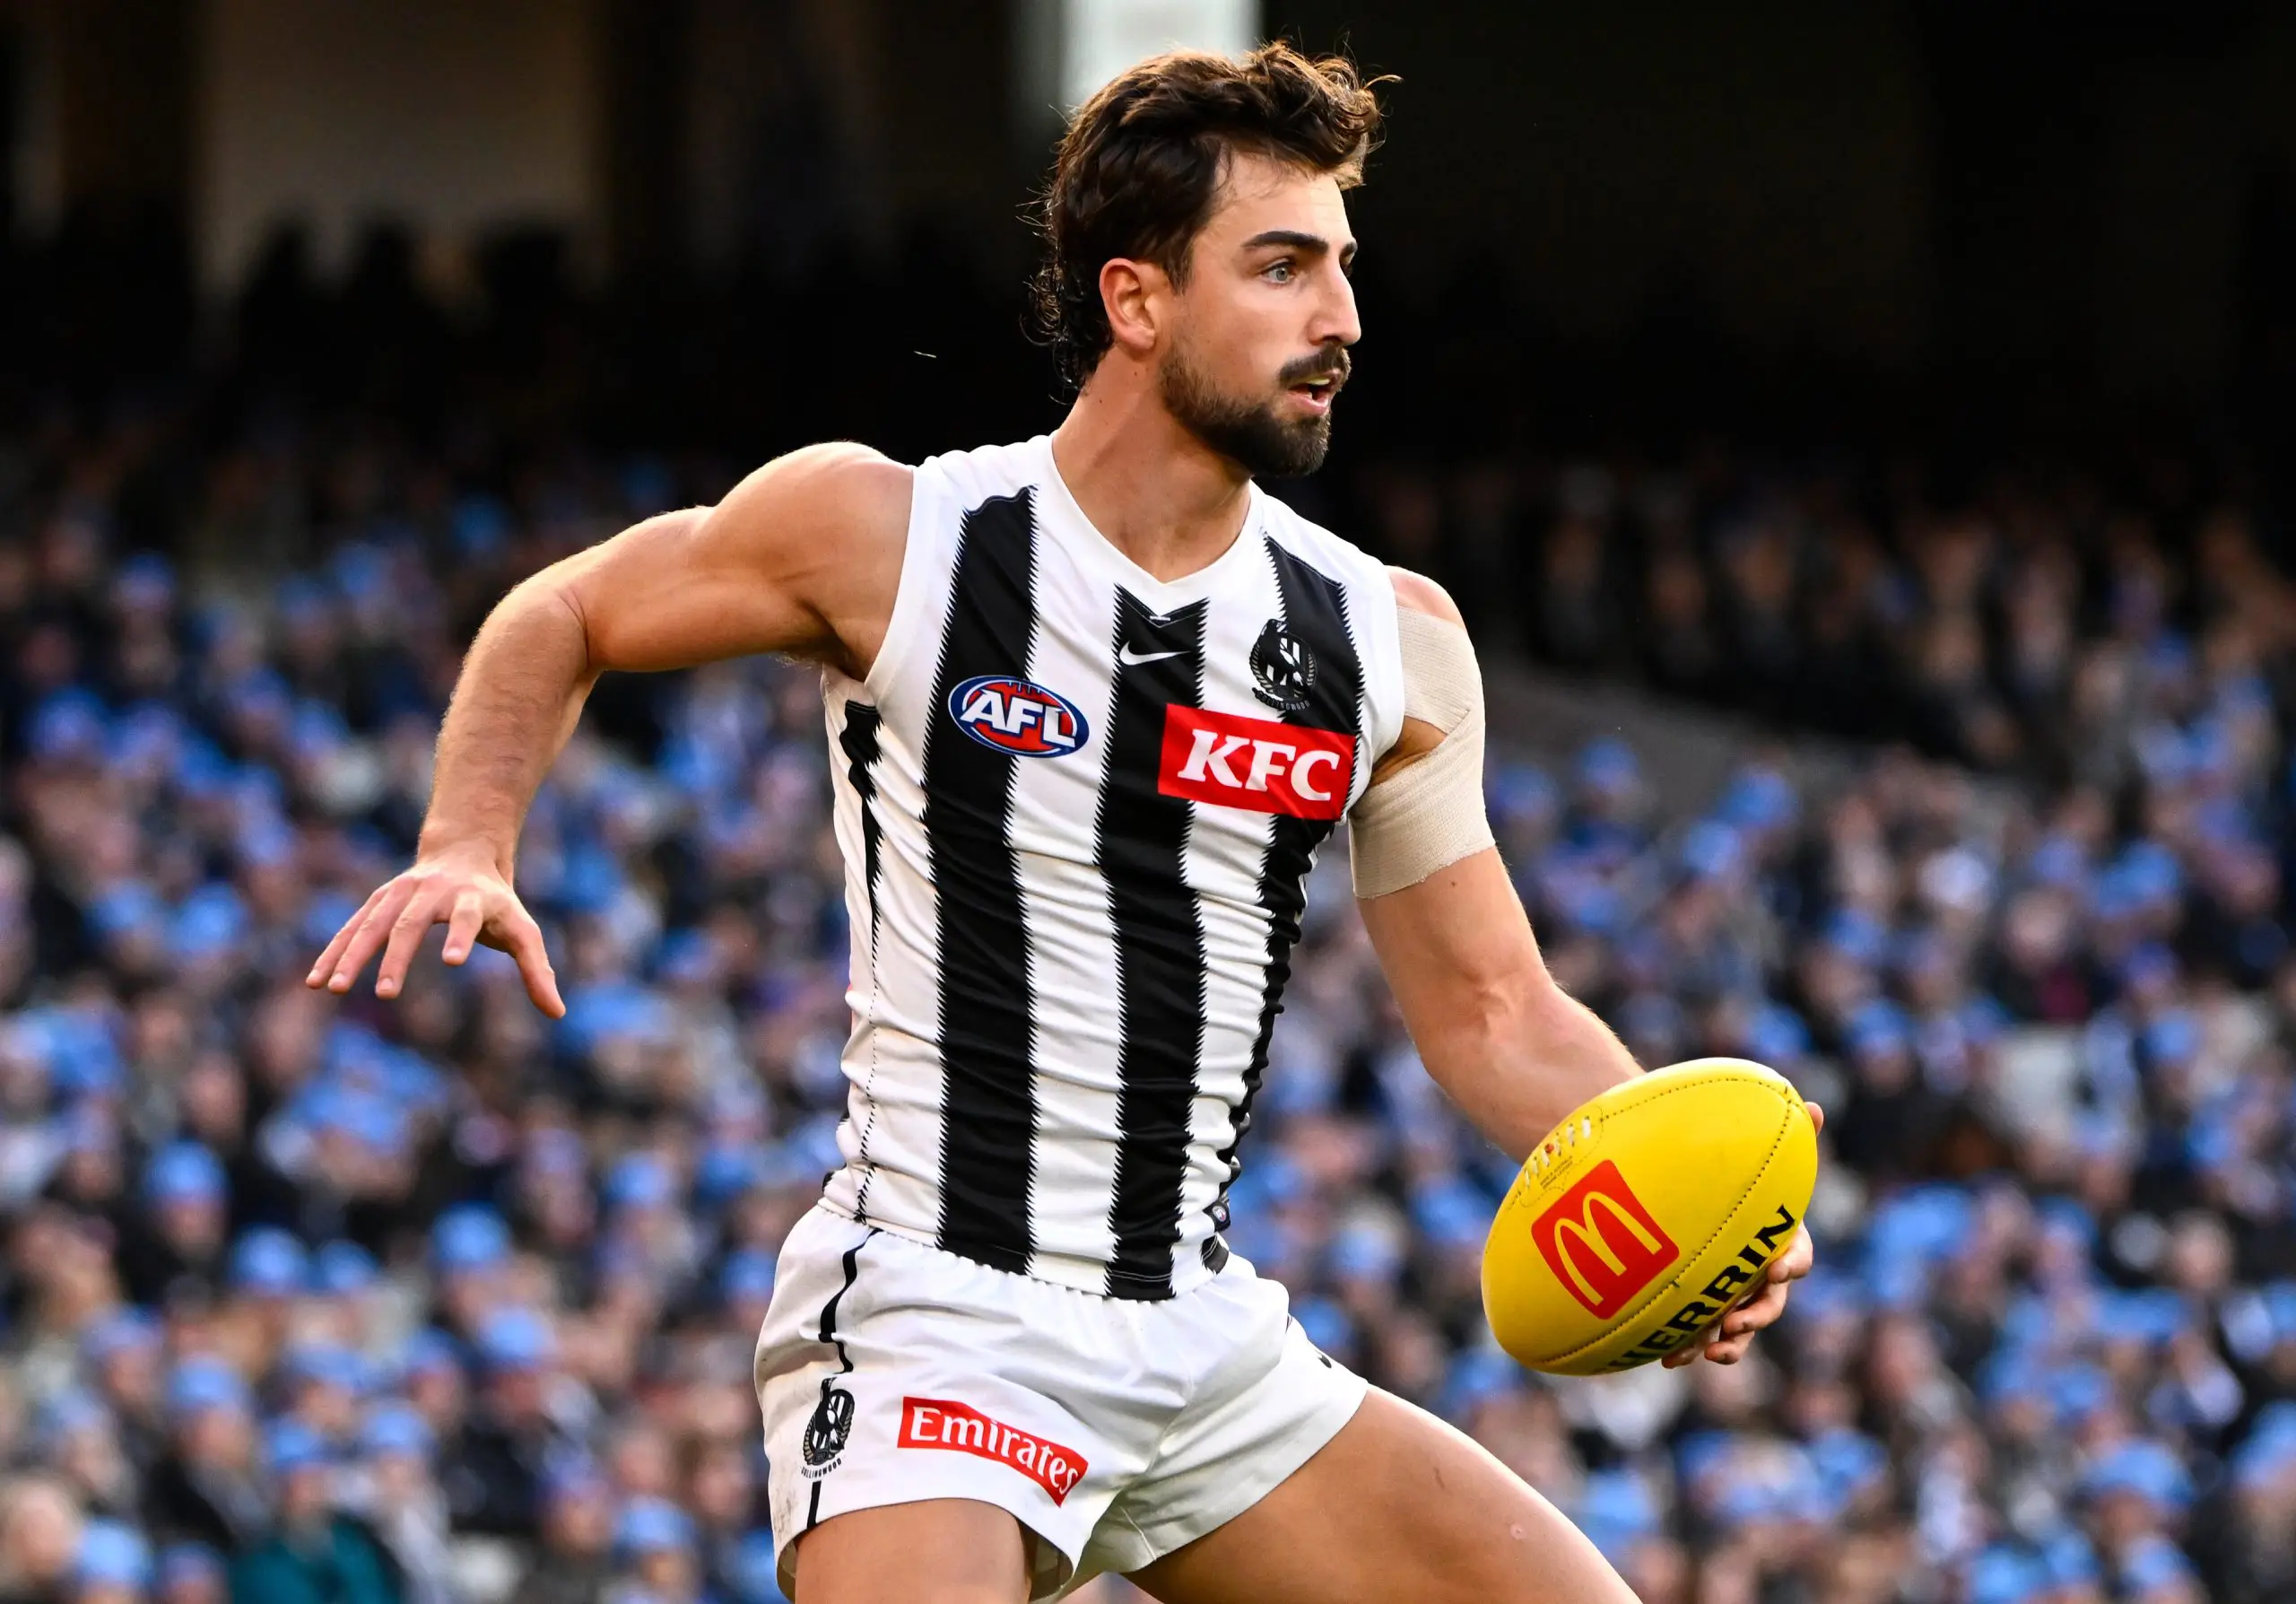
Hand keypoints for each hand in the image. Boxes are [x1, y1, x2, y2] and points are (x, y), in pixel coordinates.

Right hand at [305, 844, 563, 1016]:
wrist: (464, 851)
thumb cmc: (497, 903)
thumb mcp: (523, 931)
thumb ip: (537, 971)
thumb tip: (559, 1014)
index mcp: (473, 898)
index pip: (469, 917)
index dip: (463, 937)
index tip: (454, 962)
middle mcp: (433, 892)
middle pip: (412, 923)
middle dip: (397, 957)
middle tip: (385, 993)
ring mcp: (401, 893)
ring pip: (373, 924)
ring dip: (352, 956)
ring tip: (334, 989)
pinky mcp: (379, 900)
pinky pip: (353, 927)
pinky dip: (334, 951)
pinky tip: (316, 981)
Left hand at [1664, 1101, 1823, 1367]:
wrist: (1680, 1190)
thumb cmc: (1727, 1173)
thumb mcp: (1750, 1154)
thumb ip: (1781, 1138)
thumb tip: (1815, 1108)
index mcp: (1776, 1238)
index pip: (1795, 1255)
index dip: (1790, 1263)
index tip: (1776, 1267)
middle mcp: (1757, 1271)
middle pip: (1769, 1301)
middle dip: (1757, 1314)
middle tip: (1736, 1321)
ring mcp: (1730, 1293)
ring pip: (1738, 1327)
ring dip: (1731, 1343)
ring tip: (1713, 1353)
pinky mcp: (1700, 1308)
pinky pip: (1698, 1334)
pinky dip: (1687, 1348)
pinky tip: (1668, 1358)